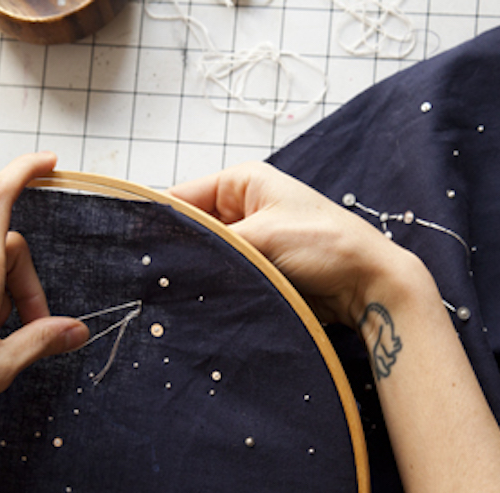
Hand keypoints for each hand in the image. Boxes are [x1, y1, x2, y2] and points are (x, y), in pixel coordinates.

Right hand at [169, 162, 432, 326]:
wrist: (370, 286)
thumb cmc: (325, 245)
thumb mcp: (261, 239)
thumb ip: (211, 245)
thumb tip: (164, 259)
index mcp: (241, 182)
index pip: (180, 197)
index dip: (156, 223)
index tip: (129, 249)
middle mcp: (242, 207)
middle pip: (191, 229)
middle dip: (176, 252)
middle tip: (146, 279)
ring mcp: (250, 240)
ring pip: (206, 257)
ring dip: (194, 273)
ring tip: (166, 294)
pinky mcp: (259, 271)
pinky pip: (224, 277)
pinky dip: (211, 288)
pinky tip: (193, 303)